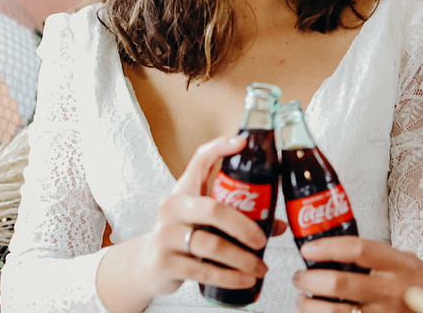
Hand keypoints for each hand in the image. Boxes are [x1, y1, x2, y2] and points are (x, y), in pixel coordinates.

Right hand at [96, 135, 286, 312]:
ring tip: (259, 267)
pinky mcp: (165, 262)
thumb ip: (236, 214)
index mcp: (184, 190)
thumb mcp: (201, 217)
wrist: (146, 264)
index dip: (220, 148)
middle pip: (214, 209)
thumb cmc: (182, 233)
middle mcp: (172, 207)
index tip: (244, 142)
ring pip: (211, 244)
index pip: (199, 160)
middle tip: (262, 239)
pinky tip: (245, 280)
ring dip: (242, 259)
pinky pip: (203, 270)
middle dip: (245, 226)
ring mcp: (165, 235)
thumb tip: (277, 224)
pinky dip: (229, 277)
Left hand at [292, 237, 422, 312]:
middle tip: (300, 276)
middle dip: (311, 279)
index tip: (309, 248)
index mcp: (398, 264)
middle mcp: (390, 289)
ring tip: (302, 298)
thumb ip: (378, 254)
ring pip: (335, 312)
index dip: (328, 247)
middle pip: (340, 283)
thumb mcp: (407, 260)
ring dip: (310, 305)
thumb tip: (339, 245)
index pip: (358, 249)